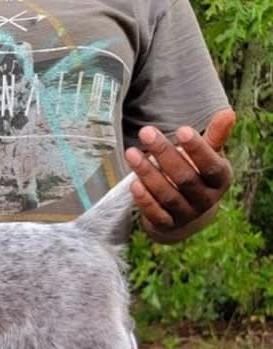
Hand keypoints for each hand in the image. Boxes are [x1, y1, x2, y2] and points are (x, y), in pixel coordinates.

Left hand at [124, 108, 235, 243]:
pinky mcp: (167, 225)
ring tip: (131, 153)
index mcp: (220, 180)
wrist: (185, 210)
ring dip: (148, 173)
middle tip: (146, 132)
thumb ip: (215, 136)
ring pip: (167, 195)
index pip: (211, 166)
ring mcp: (186, 215)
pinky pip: (155, 214)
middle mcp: (206, 200)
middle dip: (164, 154)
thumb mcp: (209, 155)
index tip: (181, 130)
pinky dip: (144, 200)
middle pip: (185, 178)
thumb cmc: (197, 173)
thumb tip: (228, 112)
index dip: (198, 149)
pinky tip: (133, 184)